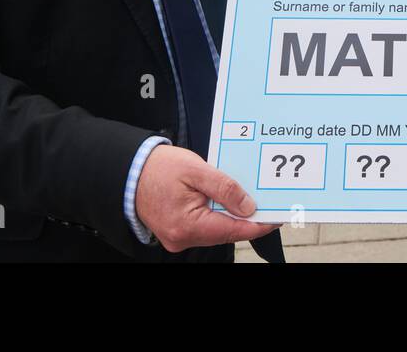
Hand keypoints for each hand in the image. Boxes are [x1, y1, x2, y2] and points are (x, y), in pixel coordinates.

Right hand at [135, 144, 279, 251]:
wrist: (129, 172)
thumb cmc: (158, 168)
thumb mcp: (196, 170)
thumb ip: (224, 188)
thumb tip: (248, 207)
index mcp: (187, 225)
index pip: (233, 230)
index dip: (259, 223)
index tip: (277, 216)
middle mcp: (183, 238)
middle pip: (227, 230)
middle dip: (247, 215)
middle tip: (268, 199)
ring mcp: (180, 237)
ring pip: (217, 228)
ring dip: (232, 213)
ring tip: (246, 194)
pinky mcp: (179, 231)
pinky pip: (206, 224)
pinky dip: (218, 212)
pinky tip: (226, 198)